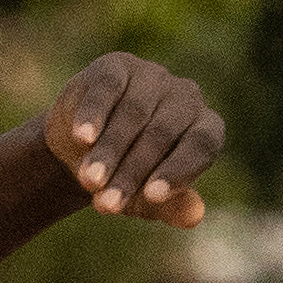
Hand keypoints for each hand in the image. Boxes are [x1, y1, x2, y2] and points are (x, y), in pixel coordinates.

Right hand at [42, 53, 226, 229]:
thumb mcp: (144, 199)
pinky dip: (95, 114)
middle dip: (131, 172)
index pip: (202, 145)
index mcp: (204, 127)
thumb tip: (194, 216)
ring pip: (134, 114)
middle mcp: (185, 97)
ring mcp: (152, 76)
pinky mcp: (118, 65)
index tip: (151, 197)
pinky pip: (109, 89)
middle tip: (106, 204)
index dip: (178, 170)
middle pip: (162, 134)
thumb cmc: (124, 175)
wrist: (78, 149)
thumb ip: (170, 206)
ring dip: (110, 150)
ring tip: (89, 180)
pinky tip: (83, 137)